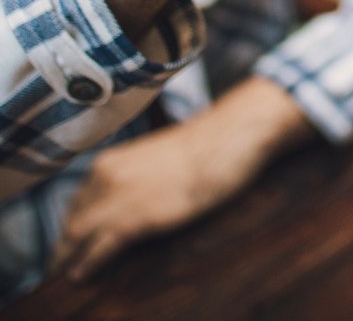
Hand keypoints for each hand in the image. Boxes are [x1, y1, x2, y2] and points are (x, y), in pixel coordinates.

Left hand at [52, 78, 312, 281]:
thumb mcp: (158, 156)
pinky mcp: (133, 220)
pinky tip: (80, 276)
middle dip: (66, 245)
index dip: (73, 223)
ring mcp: (117, 198)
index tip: (71, 241)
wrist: (226, 139)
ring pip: (77, 238)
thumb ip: (137, 175)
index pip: (78, 200)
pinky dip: (86, 265)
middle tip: (63, 265)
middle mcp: (105, 177)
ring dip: (68, 259)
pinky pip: (98, 250)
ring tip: (69, 275)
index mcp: (110, 160)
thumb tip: (135, 196)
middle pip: (72, 221)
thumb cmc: (204, 146)